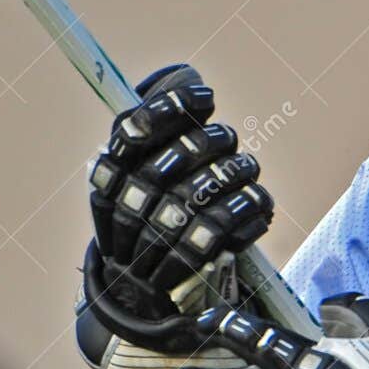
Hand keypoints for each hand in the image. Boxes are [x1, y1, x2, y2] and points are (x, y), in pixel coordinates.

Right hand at [76, 64, 273, 368]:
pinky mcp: (187, 271)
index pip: (131, 132)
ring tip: (248, 166)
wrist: (139, 294)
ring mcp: (155, 245)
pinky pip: (225, 233)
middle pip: (174, 163)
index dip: (171, 107)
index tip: (206, 95)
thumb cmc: (148, 216)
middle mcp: (126, 211)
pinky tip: (260, 201)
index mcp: (109, 179)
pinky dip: (250, 212)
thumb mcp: (138, 171)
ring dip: (237, 174)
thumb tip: (186, 75)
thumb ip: (158, 126)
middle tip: (228, 137)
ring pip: (203, 198)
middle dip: (212, 142)